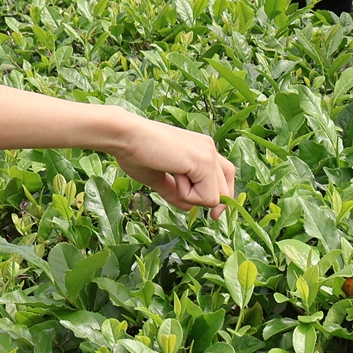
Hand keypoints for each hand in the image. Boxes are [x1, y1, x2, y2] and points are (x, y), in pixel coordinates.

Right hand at [108, 114, 236, 209]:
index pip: (225, 178)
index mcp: (201, 149)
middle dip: (202, 200)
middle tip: (177, 185)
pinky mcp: (204, 161)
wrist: (126, 136)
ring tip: (172, 175)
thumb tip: (188, 209)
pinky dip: (187, 195)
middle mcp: (210, 148)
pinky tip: (173, 173)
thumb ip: (175, 192)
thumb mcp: (159, 178)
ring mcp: (209, 153)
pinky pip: (207, 197)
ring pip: (216, 197)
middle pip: (225, 191)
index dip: (220, 198)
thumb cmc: (136, 153)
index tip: (213, 215)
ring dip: (191, 196)